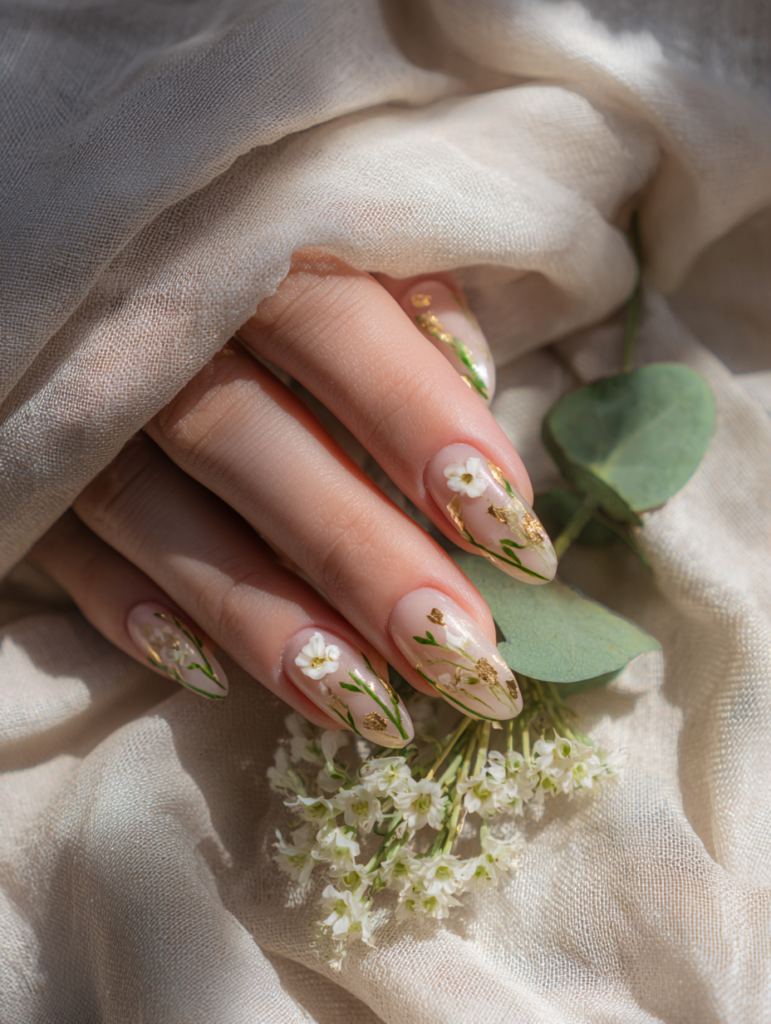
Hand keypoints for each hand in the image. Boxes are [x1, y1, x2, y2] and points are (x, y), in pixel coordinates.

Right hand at [28, 252, 556, 745]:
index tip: (509, 529)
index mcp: (238, 240)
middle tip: (457, 656)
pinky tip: (204, 676)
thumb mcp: (329, 228)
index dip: (418, 420)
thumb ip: (402, 287)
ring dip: (258, 613)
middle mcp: (147, 319)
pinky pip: (63, 542)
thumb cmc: (242, 239)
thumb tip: (478, 378)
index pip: (332, 323)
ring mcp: (70, 395)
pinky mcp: (23, 458)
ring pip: (154, 511)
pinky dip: (127, 609)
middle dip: (356, 554)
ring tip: (364, 707)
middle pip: (248, 439)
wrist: (80, 228)